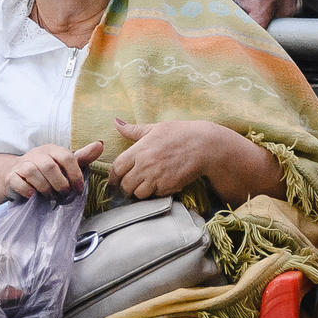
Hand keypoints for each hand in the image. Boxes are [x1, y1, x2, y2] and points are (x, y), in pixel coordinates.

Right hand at [1, 141, 102, 203]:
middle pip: (49, 166)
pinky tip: (33, 196)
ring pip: (33, 173)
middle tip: (63, 194)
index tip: (78, 189)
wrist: (14, 174)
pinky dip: (27, 190)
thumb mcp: (64, 163)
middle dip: (60, 184)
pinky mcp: (11, 176)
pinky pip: (18, 182)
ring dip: (45, 188)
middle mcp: (36, 154)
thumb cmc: (44, 171)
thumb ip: (82, 157)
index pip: (66, 156)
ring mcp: (22, 164)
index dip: (75, 174)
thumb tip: (100, 144)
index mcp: (52, 149)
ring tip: (50, 196)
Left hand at [107, 119, 239, 199]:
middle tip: (131, 185)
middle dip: (126, 187)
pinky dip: (155, 194)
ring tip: (146, 186)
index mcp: (139, 150)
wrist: (204, 146)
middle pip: (126, 185)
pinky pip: (155, 196)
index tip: (114, 182)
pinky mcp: (168, 187)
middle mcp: (145, 165)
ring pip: (139, 194)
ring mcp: (156, 178)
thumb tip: (116, 122)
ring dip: (140, 192)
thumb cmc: (180, 134)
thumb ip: (133, 129)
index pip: (117, 168)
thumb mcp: (156, 128)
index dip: (113, 178)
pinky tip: (160, 185)